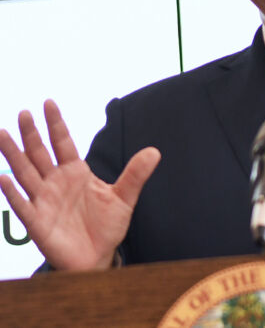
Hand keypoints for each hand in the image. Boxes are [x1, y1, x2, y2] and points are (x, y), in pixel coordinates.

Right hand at [0, 100, 159, 269]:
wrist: (98, 256)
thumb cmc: (107, 225)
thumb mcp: (124, 197)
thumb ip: (135, 175)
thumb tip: (155, 151)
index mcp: (76, 172)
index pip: (63, 143)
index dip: (56, 124)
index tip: (48, 103)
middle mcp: (56, 182)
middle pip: (40, 153)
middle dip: (31, 134)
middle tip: (23, 112)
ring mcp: (44, 200)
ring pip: (25, 173)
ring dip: (13, 155)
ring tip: (2, 134)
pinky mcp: (37, 222)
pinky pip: (22, 205)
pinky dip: (11, 192)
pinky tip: (3, 178)